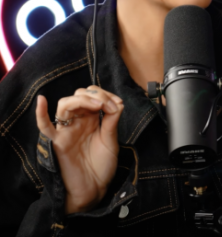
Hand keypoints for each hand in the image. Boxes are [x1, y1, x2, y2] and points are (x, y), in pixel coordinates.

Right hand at [35, 86, 123, 213]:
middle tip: (108, 105)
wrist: (94, 189)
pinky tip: (41, 100)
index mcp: (91, 119)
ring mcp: (66, 130)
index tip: (118, 103)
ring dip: (82, 99)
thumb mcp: (111, 140)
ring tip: (97, 105)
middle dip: (97, 94)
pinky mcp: (57, 143)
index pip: (93, 96)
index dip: (106, 95)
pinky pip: (44, 127)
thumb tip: (117, 102)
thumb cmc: (102, 165)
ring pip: (65, 104)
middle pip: (80, 96)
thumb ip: (112, 121)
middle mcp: (77, 121)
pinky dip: (40, 114)